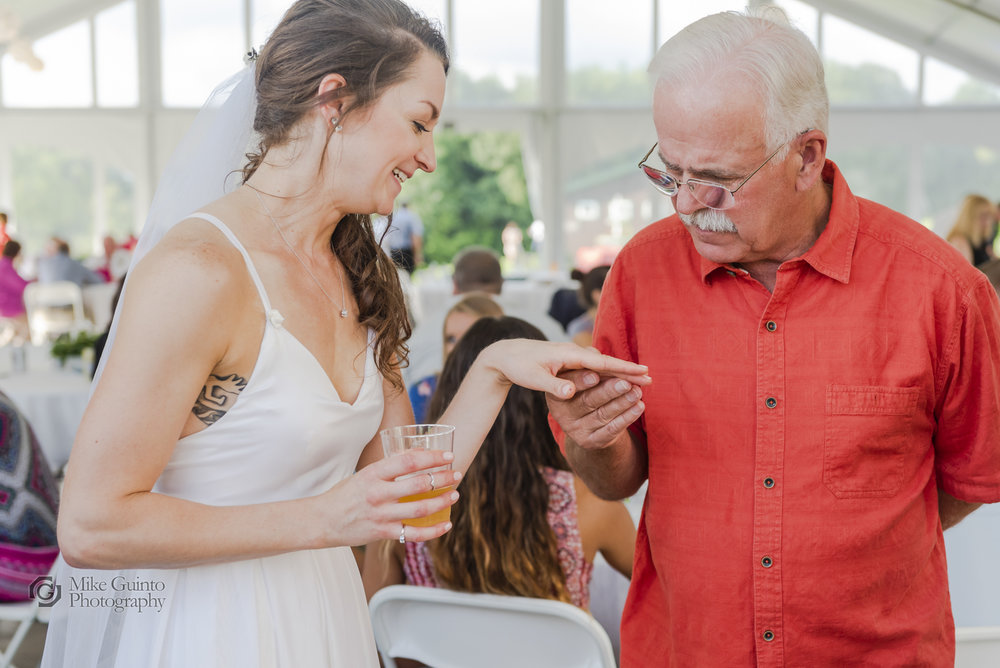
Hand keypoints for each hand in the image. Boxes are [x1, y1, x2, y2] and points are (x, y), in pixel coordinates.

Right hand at [316, 449, 462, 546]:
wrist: (322, 520)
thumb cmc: (345, 494)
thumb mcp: (364, 473)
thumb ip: (388, 467)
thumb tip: (416, 455)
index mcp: (374, 474)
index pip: (409, 461)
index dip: (432, 457)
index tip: (448, 455)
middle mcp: (378, 493)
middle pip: (419, 484)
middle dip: (443, 478)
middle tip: (456, 474)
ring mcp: (381, 515)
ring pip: (420, 509)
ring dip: (442, 501)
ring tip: (455, 494)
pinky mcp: (382, 533)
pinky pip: (413, 534)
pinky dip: (433, 531)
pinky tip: (446, 524)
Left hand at [478, 339, 649, 399]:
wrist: (505, 354)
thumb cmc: (519, 366)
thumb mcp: (534, 379)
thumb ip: (554, 386)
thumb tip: (571, 393)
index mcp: (570, 355)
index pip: (603, 363)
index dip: (624, 369)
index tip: (644, 373)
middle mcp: (574, 352)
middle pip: (607, 362)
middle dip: (628, 370)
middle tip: (651, 379)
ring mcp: (572, 354)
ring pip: (601, 363)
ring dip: (619, 370)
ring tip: (638, 379)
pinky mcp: (568, 359)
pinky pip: (593, 365)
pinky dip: (606, 370)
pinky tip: (613, 377)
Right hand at [546, 368, 645, 450]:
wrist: (588, 424)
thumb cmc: (587, 390)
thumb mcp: (582, 377)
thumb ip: (588, 366)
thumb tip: (595, 353)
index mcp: (556, 394)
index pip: (570, 386)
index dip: (582, 380)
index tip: (596, 374)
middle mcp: (563, 414)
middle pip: (588, 401)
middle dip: (609, 391)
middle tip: (625, 383)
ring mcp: (576, 430)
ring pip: (602, 414)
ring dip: (622, 402)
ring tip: (637, 392)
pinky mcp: (590, 442)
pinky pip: (611, 430)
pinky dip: (627, 418)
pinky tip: (639, 407)